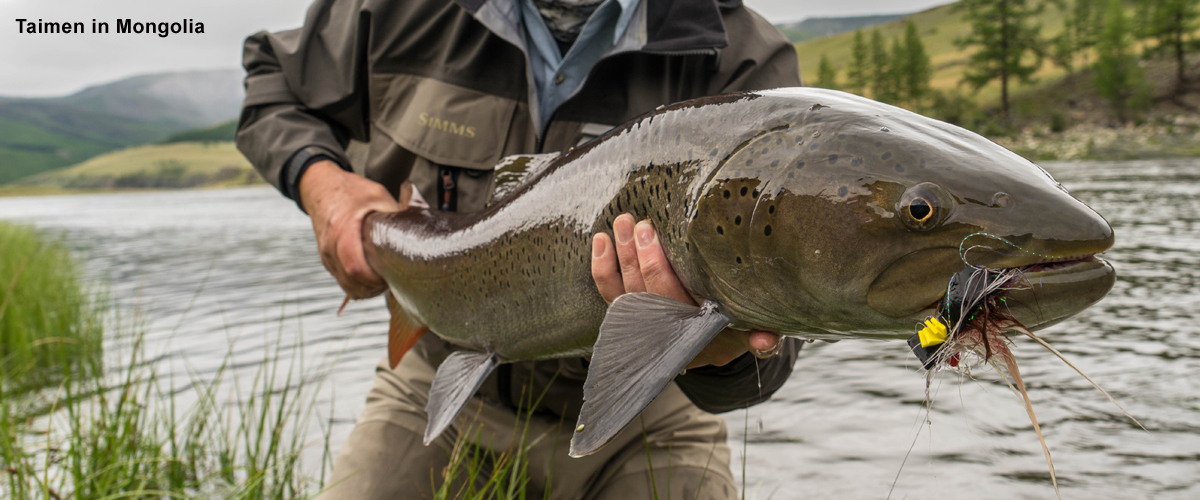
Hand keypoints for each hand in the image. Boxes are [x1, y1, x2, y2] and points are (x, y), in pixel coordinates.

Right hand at [299, 160, 403, 297]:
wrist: (322, 188)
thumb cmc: (350, 191)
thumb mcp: (377, 195)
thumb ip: (396, 213)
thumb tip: (419, 228)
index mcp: (342, 228)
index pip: (355, 266)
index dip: (375, 278)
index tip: (392, 275)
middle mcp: (330, 246)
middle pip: (352, 281)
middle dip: (375, 286)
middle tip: (394, 279)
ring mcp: (327, 256)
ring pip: (348, 286)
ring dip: (368, 289)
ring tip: (386, 280)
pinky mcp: (328, 261)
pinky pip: (344, 282)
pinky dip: (360, 286)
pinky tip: (374, 279)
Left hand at [590, 214, 780, 368]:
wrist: (710, 347)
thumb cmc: (733, 332)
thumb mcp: (748, 336)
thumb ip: (760, 337)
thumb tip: (769, 339)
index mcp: (693, 333)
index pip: (669, 301)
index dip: (655, 268)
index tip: (651, 235)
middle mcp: (664, 332)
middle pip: (643, 292)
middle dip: (638, 255)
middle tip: (638, 222)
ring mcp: (643, 324)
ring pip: (623, 292)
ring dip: (619, 256)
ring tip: (621, 222)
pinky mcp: (628, 315)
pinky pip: (609, 294)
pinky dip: (602, 268)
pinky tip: (600, 241)